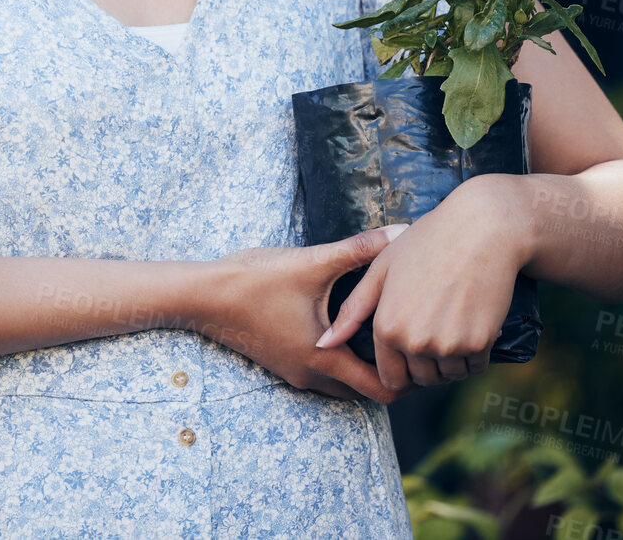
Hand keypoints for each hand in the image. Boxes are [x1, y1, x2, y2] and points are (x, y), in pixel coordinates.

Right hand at [200, 225, 410, 404]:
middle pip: (364, 390)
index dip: (407, 374)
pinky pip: (323, 372)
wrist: (202, 295)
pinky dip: (341, 358)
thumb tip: (401, 232)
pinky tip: (347, 325)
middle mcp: (311, 375)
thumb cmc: (254, 281)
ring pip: (342, 382)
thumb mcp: (312, 262)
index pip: (382, 390)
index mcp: (324, 360)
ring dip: (363, 365)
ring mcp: (293, 370)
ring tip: (382, 332)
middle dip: (389, 371)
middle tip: (408, 340)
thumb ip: (360, 249)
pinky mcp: (281, 359)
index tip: (419, 346)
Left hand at [313, 177, 526, 393]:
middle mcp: (415, 342)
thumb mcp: (381, 270)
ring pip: (449, 375)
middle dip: (425, 363)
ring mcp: (448, 346)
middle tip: (434, 325)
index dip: (399, 366)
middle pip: (421, 379)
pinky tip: (470, 320)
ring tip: (451, 320)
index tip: (410, 346)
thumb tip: (324, 345)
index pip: (390, 378)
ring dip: (451, 359)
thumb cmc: (427, 243)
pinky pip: (474, 366)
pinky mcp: (479, 343)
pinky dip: (474, 352)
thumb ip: (352, 312)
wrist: (482, 229)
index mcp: (387, 327)